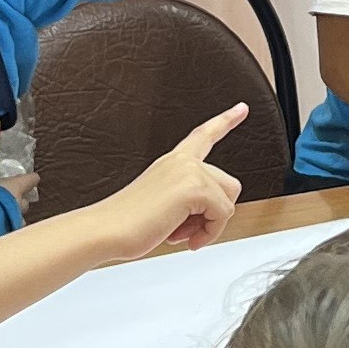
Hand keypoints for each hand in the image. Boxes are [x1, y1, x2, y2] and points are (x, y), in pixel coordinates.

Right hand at [97, 108, 246, 259]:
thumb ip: (187, 199)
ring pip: (228, 202)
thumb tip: (211, 215)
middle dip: (213, 213)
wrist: (107, 229)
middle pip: (229, 185)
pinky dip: (209, 234)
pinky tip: (186, 239)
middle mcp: (182, 162)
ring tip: (181, 233)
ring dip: (209, 225)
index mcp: (172, 162)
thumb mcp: (162, 203)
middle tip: (185, 228)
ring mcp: (189, 171)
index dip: (226, 120)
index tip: (242, 108)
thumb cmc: (127, 222)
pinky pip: (223, 215)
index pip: (204, 135)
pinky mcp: (195, 188)